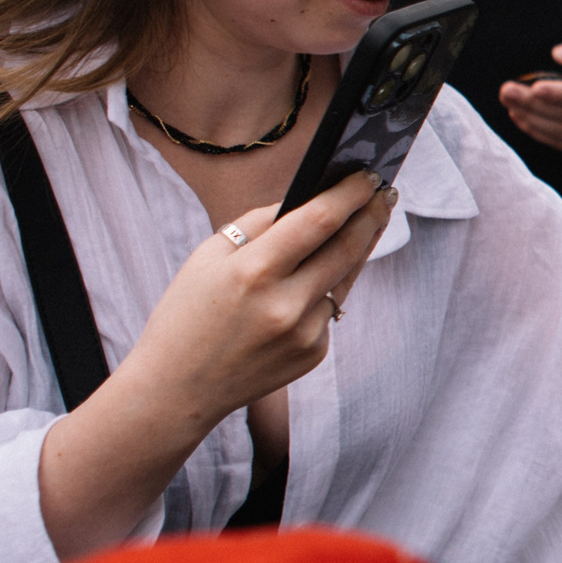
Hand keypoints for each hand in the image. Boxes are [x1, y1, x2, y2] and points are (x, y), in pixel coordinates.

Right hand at [39, 171, 395, 557]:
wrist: (176, 389)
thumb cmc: (187, 313)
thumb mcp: (208, 256)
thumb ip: (260, 223)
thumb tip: (309, 198)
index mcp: (253, 271)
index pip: (318, 220)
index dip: (349, 193)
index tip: (368, 173)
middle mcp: (285, 304)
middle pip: (346, 247)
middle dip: (370, 214)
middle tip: (385, 191)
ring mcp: (304, 333)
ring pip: (344, 277)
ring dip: (360, 245)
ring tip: (371, 218)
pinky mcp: (313, 354)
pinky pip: (329, 308)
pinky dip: (328, 286)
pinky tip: (327, 270)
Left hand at [498, 33, 561, 154]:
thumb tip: (556, 55)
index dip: (560, 94)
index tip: (536, 87)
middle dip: (532, 103)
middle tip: (506, 90)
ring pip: (558, 130)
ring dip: (529, 117)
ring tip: (507, 100)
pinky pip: (558, 141)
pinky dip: (536, 130)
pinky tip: (518, 116)